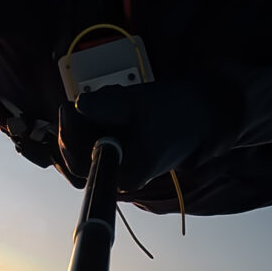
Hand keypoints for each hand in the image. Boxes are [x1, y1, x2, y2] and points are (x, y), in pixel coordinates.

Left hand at [58, 80, 237, 191]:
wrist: (203, 113)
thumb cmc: (178, 113)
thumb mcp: (138, 102)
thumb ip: (106, 105)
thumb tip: (77, 105)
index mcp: (125, 174)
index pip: (79, 164)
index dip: (68, 137)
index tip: (68, 108)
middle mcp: (120, 174)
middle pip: (80, 150)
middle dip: (84, 119)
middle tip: (95, 96)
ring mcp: (120, 161)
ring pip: (88, 137)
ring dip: (95, 113)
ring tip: (118, 96)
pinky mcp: (121, 148)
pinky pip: (99, 131)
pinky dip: (103, 113)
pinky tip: (120, 100)